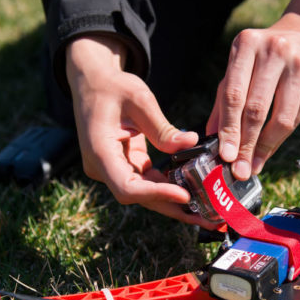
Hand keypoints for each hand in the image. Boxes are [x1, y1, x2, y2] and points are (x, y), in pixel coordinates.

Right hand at [65, 35, 214, 226]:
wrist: (93, 83)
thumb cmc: (112, 87)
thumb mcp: (139, 100)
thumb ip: (162, 127)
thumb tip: (191, 143)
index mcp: (100, 152)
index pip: (127, 187)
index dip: (157, 194)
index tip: (185, 195)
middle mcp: (103, 168)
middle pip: (140, 197)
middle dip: (173, 208)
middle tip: (206, 217)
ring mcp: (114, 169)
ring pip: (146, 194)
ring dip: (174, 202)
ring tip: (206, 212)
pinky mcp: (126, 166)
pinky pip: (148, 182)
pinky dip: (170, 187)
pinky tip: (194, 192)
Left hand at [205, 18, 299, 179]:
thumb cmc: (266, 56)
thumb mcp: (241, 65)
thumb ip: (225, 97)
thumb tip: (210, 135)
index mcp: (247, 45)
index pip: (233, 93)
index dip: (228, 128)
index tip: (224, 155)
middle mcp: (273, 51)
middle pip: (255, 108)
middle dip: (244, 143)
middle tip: (238, 169)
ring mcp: (298, 65)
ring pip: (279, 117)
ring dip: (263, 147)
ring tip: (252, 165)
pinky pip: (296, 118)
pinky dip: (279, 139)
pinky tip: (268, 152)